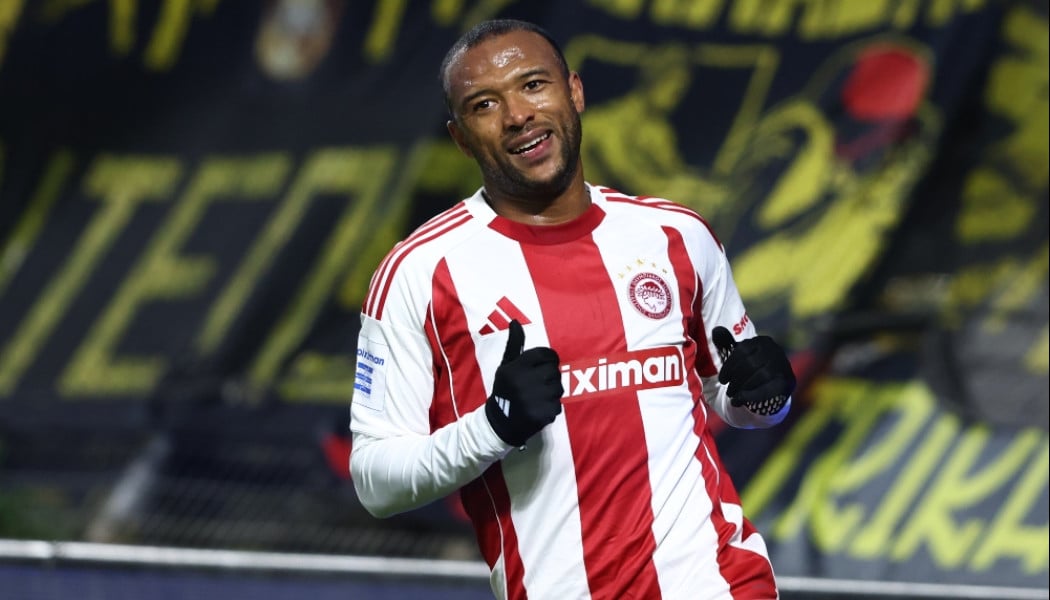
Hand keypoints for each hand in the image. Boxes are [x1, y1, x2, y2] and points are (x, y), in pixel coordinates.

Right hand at [485, 320, 563, 446]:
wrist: (499, 423)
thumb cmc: (505, 390)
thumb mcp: (505, 365)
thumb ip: (514, 344)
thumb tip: (516, 322)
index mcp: (515, 367)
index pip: (546, 354)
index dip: (550, 359)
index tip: (545, 366)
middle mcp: (523, 382)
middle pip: (554, 371)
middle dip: (550, 377)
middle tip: (539, 385)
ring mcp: (532, 399)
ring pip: (558, 389)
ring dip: (552, 393)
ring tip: (538, 397)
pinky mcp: (540, 415)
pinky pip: (557, 406)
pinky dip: (551, 408)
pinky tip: (538, 409)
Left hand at [712, 326, 795, 411]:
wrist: (776, 382)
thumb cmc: (753, 366)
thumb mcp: (740, 354)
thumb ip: (727, 343)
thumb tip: (716, 331)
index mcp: (762, 341)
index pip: (742, 350)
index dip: (729, 366)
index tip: (722, 380)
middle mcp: (774, 350)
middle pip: (751, 363)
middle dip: (736, 379)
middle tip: (728, 390)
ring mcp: (783, 365)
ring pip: (761, 375)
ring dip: (743, 388)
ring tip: (732, 395)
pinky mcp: (787, 381)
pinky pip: (768, 389)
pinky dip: (750, 396)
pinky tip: (738, 401)